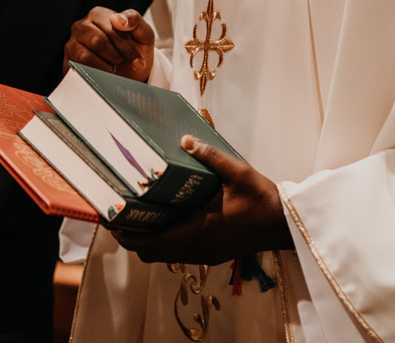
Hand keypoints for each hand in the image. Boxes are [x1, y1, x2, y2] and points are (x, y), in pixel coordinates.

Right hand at [65, 7, 153, 80]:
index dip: (126, 47)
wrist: (131, 73)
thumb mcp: (143, 33)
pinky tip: (103, 74)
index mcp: (98, 14)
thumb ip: (134, 20)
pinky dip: (95, 75)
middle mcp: (81, 26)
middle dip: (116, 57)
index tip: (137, 60)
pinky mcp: (68, 62)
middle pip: (97, 42)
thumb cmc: (135, 49)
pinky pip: (78, 70)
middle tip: (122, 62)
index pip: (110, 29)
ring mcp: (72, 44)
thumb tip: (117, 19)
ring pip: (85, 57)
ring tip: (113, 67)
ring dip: (105, 67)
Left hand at [111, 136, 291, 265]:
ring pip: (163, 255)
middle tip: (119, 212)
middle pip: (150, 253)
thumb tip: (186, 139)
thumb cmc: (262, 199)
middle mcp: (196, 248)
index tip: (110, 218)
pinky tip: (165, 217)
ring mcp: (203, 254)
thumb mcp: (237, 172)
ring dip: (147, 239)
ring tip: (136, 212)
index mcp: (198, 231)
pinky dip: (164, 240)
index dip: (125, 235)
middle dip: (130, 237)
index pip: (150, 244)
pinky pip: (177, 252)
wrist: (285, 225)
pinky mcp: (210, 253)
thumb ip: (210, 157)